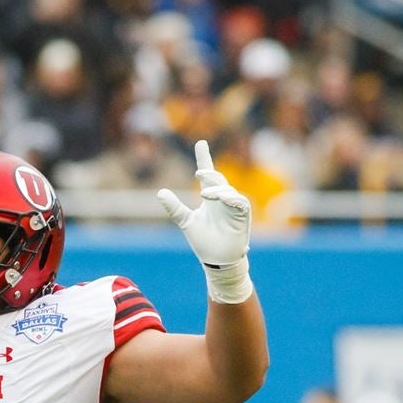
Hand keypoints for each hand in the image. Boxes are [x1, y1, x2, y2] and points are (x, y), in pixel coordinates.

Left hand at [157, 140, 253, 303]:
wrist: (216, 260)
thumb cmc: (204, 241)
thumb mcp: (185, 221)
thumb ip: (174, 207)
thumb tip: (160, 192)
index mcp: (210, 197)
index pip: (208, 174)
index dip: (204, 158)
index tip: (201, 143)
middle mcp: (222, 198)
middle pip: (217, 179)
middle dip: (209, 174)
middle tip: (199, 173)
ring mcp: (233, 206)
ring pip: (228, 189)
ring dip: (218, 189)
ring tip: (205, 193)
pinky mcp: (242, 215)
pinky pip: (239, 202)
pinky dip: (230, 198)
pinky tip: (221, 199)